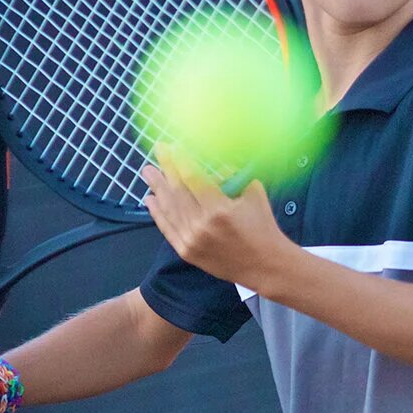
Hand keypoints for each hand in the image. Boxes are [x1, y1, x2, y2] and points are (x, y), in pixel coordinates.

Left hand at [141, 151, 290, 291]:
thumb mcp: (253, 194)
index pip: (192, 178)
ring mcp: (191, 240)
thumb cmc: (262, 227)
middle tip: (158, 151)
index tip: (172, 147)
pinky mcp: (187, 252)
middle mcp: (201, 225)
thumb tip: (217, 161)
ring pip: (169, 209)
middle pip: (176, 191)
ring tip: (148, 172)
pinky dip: (157, 213)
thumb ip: (235, 176)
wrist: (264, 265)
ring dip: (156, 188)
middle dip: (165, 169)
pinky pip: (167, 229)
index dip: (180, 161)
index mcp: (219, 209)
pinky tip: (150, 199)